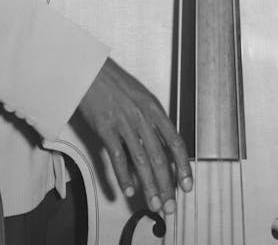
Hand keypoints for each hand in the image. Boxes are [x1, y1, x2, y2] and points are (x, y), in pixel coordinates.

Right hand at [76, 57, 191, 214]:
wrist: (90, 70)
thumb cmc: (115, 83)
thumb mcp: (141, 96)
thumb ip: (152, 120)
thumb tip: (162, 147)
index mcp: (154, 108)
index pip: (175, 142)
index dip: (183, 166)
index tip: (187, 186)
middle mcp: (142, 116)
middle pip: (159, 157)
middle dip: (166, 186)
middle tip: (170, 206)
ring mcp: (123, 122)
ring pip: (141, 161)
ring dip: (149, 187)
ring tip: (154, 205)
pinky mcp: (105, 128)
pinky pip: (117, 157)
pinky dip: (123, 177)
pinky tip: (128, 190)